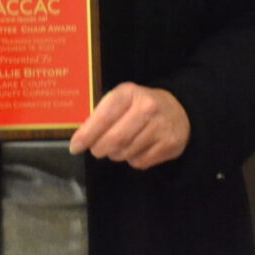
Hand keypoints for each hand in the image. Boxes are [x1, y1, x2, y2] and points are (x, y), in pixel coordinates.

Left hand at [69, 83, 190, 169]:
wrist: (179, 109)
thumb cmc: (140, 104)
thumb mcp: (122, 99)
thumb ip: (102, 113)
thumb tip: (80, 137)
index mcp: (129, 93)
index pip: (103, 117)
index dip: (87, 134)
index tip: (75, 146)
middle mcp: (147, 108)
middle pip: (114, 139)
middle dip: (99, 149)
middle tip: (96, 150)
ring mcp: (160, 127)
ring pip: (125, 152)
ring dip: (115, 154)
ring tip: (118, 147)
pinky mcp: (170, 144)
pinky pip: (140, 162)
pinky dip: (131, 160)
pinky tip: (135, 149)